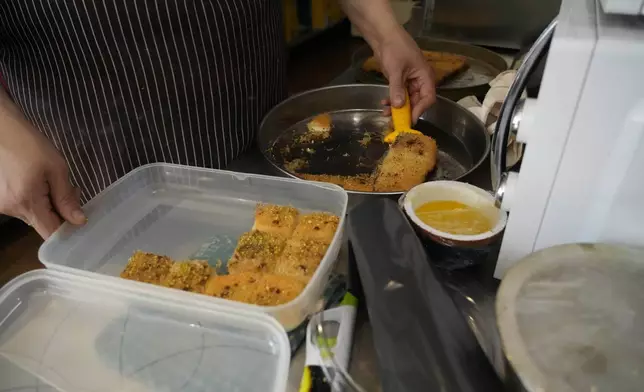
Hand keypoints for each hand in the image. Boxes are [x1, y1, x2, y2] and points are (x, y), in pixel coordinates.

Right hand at [0, 114, 85, 238]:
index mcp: (27, 203)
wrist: (0, 128)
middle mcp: (11, 209)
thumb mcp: (56, 168)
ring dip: (48, 204)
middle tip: (72, 190)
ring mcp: (2, 204)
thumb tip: (79, 221)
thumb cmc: (29, 144)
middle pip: (42, 223)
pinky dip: (34, 199)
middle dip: (61, 212)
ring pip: (33, 214)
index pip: (50, 233)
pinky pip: (22, 205)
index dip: (67, 231)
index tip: (80, 220)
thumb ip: (66, 198)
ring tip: (53, 181)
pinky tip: (38, 181)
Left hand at [375, 27, 435, 121]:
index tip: (409, 119)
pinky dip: (393, 100)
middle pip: (417, 101)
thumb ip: (397, 88)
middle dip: (406, 111)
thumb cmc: (395, 48)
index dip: (420, 109)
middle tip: (394, 120)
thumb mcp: (395, 70)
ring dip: (397, 107)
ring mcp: (410, 81)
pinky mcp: (401, 80)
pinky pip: (399, 94)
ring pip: (407, 99)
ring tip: (385, 113)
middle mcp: (420, 80)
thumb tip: (398, 106)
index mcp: (425, 76)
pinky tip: (384, 103)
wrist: (384, 36)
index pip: (428, 98)